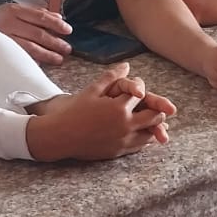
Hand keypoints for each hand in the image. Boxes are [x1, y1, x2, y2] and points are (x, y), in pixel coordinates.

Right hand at [0, 3, 70, 66]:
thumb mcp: (15, 11)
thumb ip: (37, 13)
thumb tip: (59, 17)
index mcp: (14, 10)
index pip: (40, 17)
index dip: (56, 24)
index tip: (68, 30)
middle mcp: (8, 23)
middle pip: (37, 33)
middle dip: (55, 42)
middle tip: (67, 49)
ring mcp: (2, 38)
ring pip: (29, 47)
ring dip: (46, 54)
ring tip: (58, 59)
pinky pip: (18, 57)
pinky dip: (31, 61)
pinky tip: (40, 65)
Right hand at [25, 63, 169, 159]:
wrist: (60, 136)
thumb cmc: (74, 111)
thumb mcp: (92, 90)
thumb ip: (111, 78)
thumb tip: (127, 65)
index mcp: (119, 108)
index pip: (143, 95)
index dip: (141, 89)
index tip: (138, 89)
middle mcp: (125, 125)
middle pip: (154, 116)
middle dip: (157, 108)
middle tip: (154, 104)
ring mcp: (123, 140)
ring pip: (151, 133)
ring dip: (154, 125)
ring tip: (151, 118)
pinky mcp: (119, 152)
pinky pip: (140, 145)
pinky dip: (144, 138)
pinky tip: (141, 131)